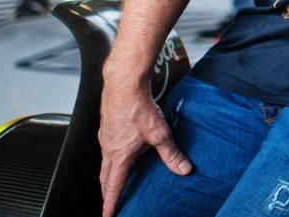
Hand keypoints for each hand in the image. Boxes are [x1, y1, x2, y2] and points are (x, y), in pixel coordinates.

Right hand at [99, 80, 190, 216]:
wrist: (123, 84)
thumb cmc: (138, 108)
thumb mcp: (160, 134)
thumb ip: (171, 154)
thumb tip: (184, 170)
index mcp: (120, 157)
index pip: (113, 187)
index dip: (111, 203)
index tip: (108, 215)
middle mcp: (108, 149)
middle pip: (104, 177)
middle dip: (107, 191)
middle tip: (109, 201)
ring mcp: (105, 137)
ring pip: (103, 162)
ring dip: (107, 174)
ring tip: (113, 179)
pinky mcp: (106, 126)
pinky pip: (105, 147)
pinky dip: (109, 156)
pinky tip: (118, 150)